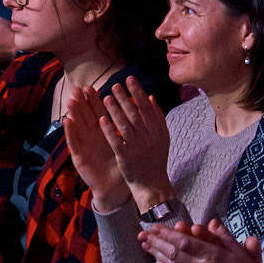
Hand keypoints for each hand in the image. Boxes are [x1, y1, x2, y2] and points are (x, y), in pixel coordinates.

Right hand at [63, 87, 130, 212]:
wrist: (114, 186)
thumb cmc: (119, 163)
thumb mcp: (123, 143)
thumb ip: (127, 127)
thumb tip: (134, 110)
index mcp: (103, 133)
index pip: (98, 113)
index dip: (94, 101)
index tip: (92, 87)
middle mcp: (92, 138)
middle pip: (86, 117)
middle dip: (82, 103)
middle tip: (78, 88)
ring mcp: (84, 147)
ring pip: (78, 127)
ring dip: (74, 113)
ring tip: (71, 100)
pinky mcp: (79, 157)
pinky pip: (74, 142)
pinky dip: (70, 132)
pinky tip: (67, 121)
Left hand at [102, 76, 173, 209]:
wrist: (152, 183)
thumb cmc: (156, 158)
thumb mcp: (162, 136)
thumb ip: (157, 117)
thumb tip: (150, 97)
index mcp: (158, 130)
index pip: (146, 107)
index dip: (137, 92)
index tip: (129, 79)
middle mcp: (148, 137)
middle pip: (135, 113)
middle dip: (124, 98)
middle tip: (115, 85)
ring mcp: (137, 147)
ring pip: (124, 125)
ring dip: (115, 110)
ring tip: (106, 98)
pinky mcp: (125, 157)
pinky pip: (116, 140)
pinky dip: (109, 129)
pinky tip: (101, 119)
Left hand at [141, 219, 263, 262]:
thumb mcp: (240, 252)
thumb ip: (225, 237)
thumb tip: (213, 222)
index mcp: (213, 255)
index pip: (185, 241)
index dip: (169, 234)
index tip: (158, 227)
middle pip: (174, 251)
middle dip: (158, 241)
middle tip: (144, 233)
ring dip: (156, 254)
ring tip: (145, 245)